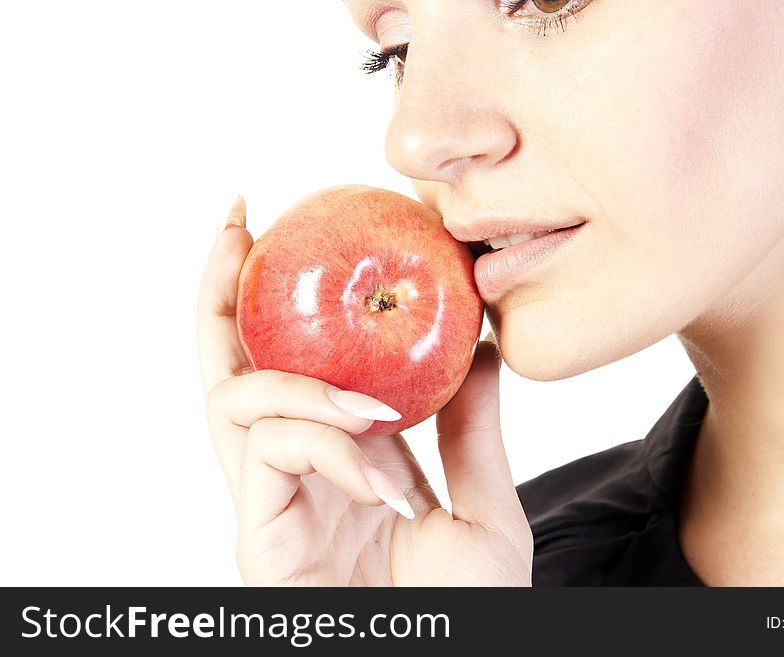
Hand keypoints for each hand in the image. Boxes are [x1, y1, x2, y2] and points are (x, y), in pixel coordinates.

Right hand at [197, 197, 532, 585]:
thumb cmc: (467, 611)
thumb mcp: (485, 506)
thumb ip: (473, 431)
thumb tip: (480, 347)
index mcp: (334, 465)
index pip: (283, 371)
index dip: (270, 303)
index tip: (276, 232)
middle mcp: (289, 477)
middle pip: (229, 369)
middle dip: (220, 293)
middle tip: (237, 224)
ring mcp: (269, 506)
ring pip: (238, 401)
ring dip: (303, 382)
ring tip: (372, 409)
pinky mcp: (260, 539)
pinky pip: (273, 454)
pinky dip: (328, 443)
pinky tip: (384, 473)